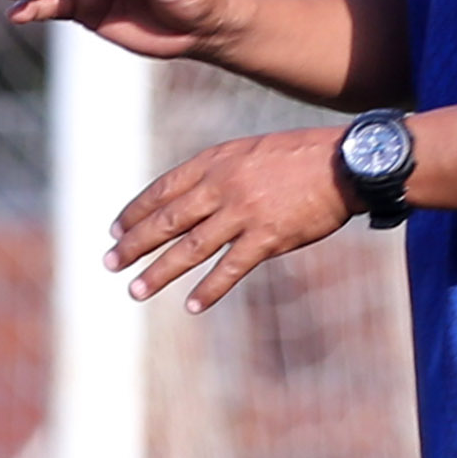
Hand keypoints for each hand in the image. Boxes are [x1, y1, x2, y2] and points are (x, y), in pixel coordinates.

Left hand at [109, 126, 353, 311]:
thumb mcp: (249, 152)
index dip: (134, 212)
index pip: (162, 189)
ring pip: (190, 248)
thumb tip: (188, 201)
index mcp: (215, 162)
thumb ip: (218, 173)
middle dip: (134, 244)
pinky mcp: (268, 237)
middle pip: (167, 220)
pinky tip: (192, 305)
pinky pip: (230, 268)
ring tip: (136, 290)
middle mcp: (223, 186)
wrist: (346, 162)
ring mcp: (244, 212)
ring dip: (160, 271)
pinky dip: (210, 289)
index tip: (114, 229)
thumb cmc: (300, 156)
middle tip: (110, 263)